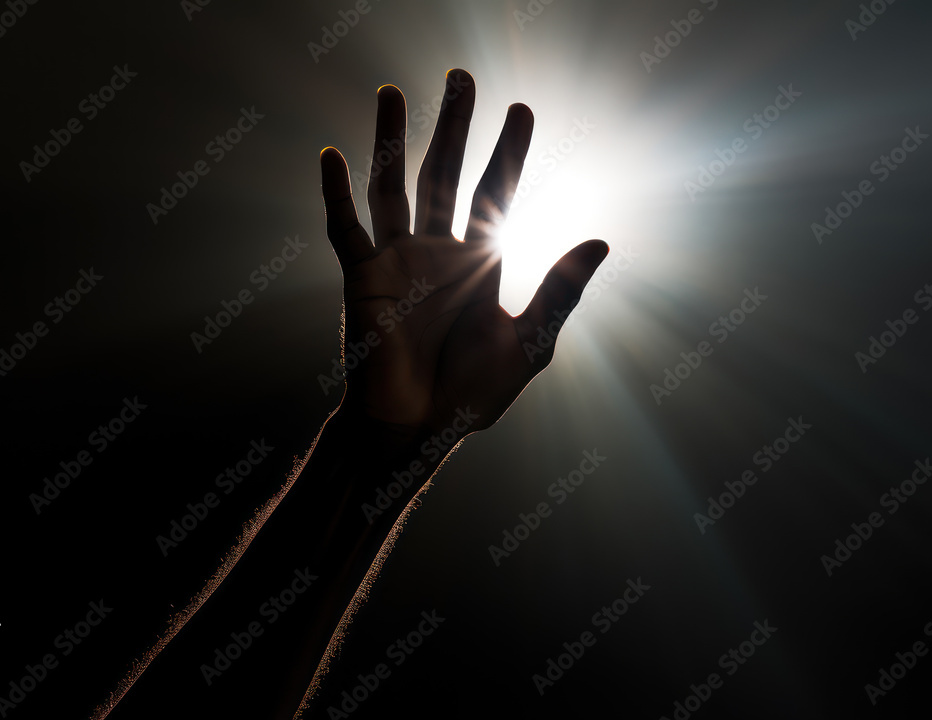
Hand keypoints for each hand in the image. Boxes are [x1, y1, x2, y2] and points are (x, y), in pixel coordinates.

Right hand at [320, 69, 607, 436]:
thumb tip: (601, 240)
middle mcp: (436, 254)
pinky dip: (334, 194)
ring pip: (392, 187)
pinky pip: (344, 230)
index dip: (509, 153)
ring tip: (391, 90)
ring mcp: (397, 262)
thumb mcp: (528, 343)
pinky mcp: (362, 280)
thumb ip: (560, 292)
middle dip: (453, 127)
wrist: (416, 430)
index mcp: (478, 264)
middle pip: (444, 175)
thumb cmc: (470, 396)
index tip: (522, 109)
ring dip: (390, 140)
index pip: (495, 194)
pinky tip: (330, 156)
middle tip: (461, 77)